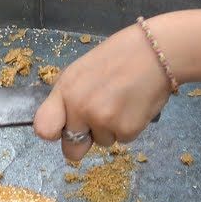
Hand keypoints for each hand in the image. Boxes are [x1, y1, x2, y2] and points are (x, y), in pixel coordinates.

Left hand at [33, 23, 172, 161]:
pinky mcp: (127, 130)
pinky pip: (123, 139)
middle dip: (84, 140)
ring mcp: (103, 121)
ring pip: (102, 142)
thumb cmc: (118, 57)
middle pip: (72, 150)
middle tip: (99, 120)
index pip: (44, 129)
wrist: (157, 52)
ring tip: (122, 101)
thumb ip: (68, 98)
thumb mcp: (81, 71)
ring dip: (111, 128)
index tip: (63, 128)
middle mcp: (80, 109)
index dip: (54, 133)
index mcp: (65, 91)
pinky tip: (135, 105)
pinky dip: (130, 127)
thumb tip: (63, 123)